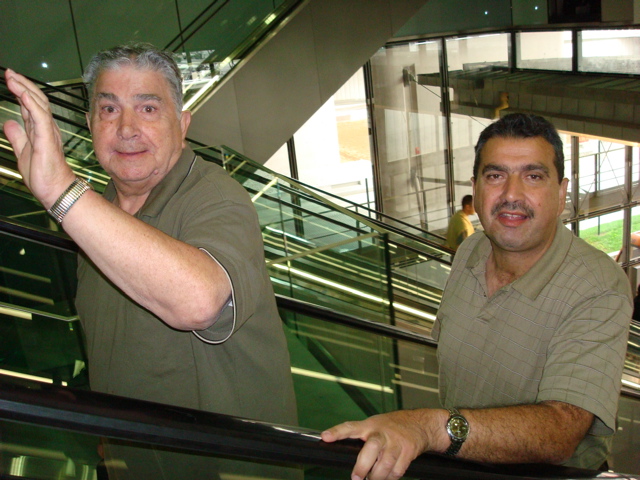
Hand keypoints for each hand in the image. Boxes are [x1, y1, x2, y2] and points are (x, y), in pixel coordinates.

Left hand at [3, 69, 74, 207]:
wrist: (55, 190)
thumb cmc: (43, 175)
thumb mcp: (23, 152)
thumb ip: (17, 136)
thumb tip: (8, 123)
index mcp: (39, 130)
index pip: (30, 105)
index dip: (20, 91)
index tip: (10, 79)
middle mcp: (45, 128)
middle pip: (36, 99)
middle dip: (22, 84)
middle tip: (9, 72)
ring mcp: (47, 132)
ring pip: (38, 104)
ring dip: (25, 89)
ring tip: (12, 78)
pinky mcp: (46, 139)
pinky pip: (40, 117)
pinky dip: (31, 104)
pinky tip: (23, 94)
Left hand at [321, 409, 446, 479]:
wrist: (420, 424)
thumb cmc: (393, 426)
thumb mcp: (375, 424)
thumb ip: (363, 436)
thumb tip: (344, 450)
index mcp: (370, 425)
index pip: (351, 427)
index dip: (337, 432)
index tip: (325, 437)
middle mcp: (383, 433)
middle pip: (371, 448)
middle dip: (363, 466)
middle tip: (356, 478)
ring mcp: (397, 442)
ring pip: (385, 464)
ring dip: (377, 477)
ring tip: (372, 479)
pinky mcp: (408, 452)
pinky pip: (397, 471)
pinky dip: (390, 478)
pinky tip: (387, 477)